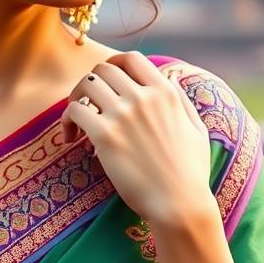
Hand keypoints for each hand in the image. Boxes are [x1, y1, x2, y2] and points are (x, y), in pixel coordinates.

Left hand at [60, 51, 216, 226]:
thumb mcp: (196, 129)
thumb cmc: (190, 173)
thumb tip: (169, 80)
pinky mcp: (105, 136)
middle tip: (87, 105)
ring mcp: (123, 114)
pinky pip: (74, 111)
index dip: (113, 65)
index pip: (132, 58)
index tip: (105, 81)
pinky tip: (72, 139)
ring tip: (77, 123)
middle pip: (103, 69)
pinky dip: (67, 121)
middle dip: (91, 84)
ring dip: (76, 99)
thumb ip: (182, 102)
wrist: (179, 204)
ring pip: (86, 85)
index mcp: (165, 93)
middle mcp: (143, 97)